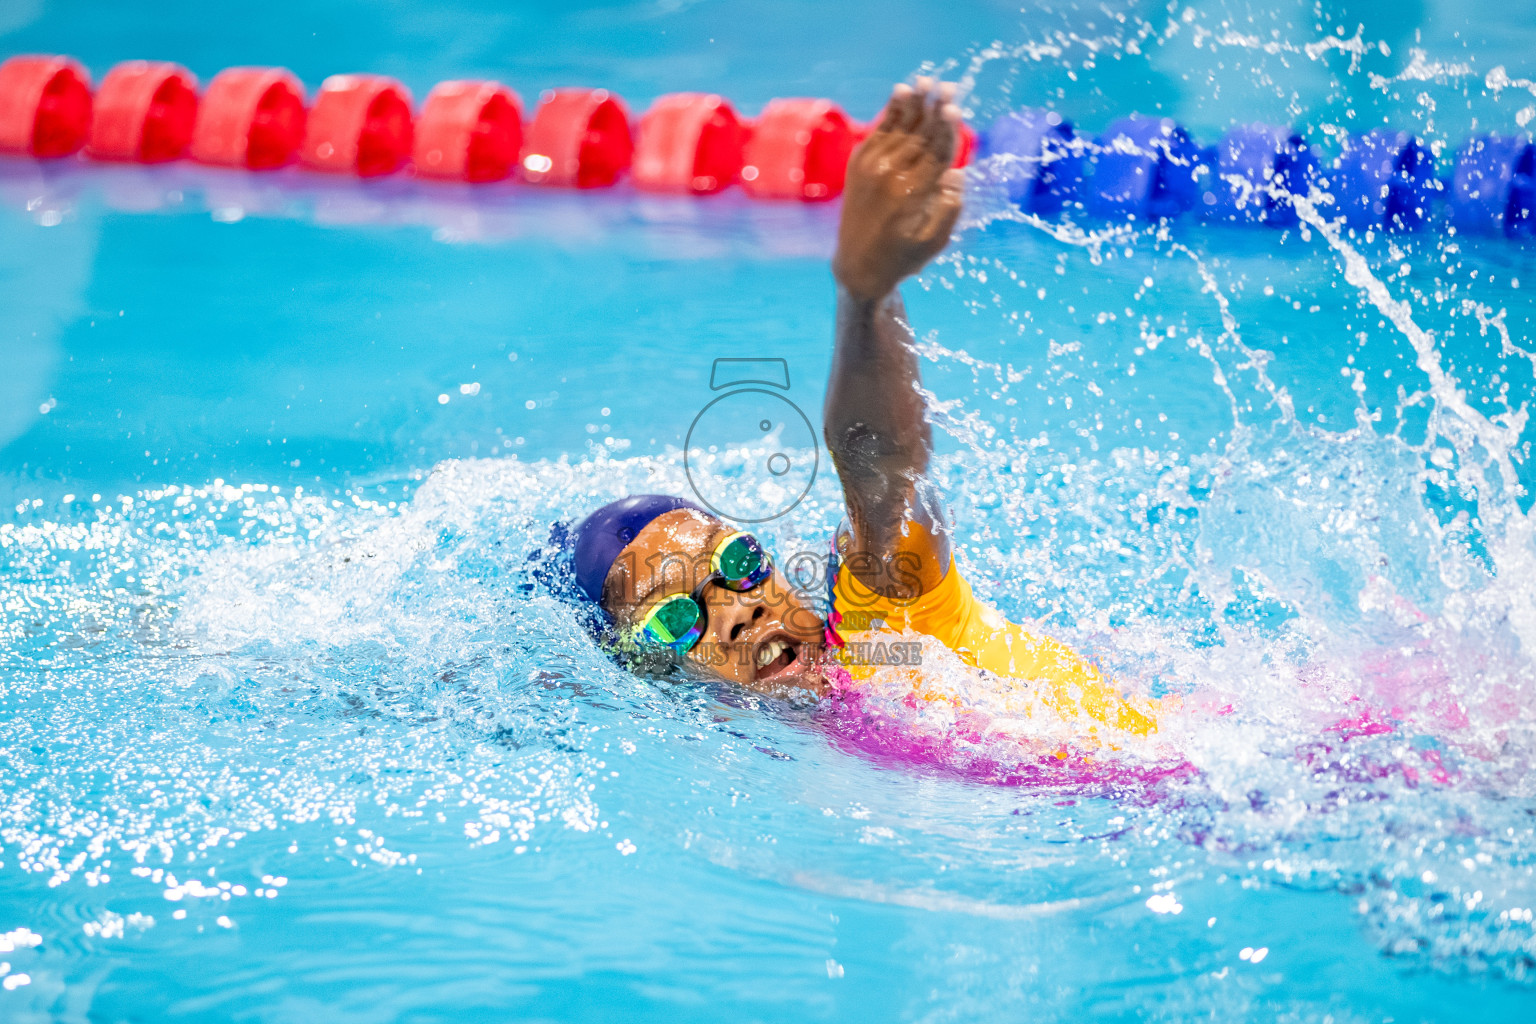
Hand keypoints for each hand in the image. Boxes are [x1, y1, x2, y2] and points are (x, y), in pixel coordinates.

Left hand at [832, 77, 964, 301]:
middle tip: (949, 86)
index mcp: (914, 194)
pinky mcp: (858, 165)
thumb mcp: (935, 240)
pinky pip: (878, 131)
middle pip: (920, 134)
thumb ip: (949, 208)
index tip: (955, 107)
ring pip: (899, 127)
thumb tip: (957, 173)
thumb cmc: (904, 257)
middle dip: (935, 109)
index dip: (947, 128)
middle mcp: (892, 176)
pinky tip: (900, 93)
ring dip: (914, 103)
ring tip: (926, 80)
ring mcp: (872, 168)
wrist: (858, 266)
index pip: (937, 152)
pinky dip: (891, 112)